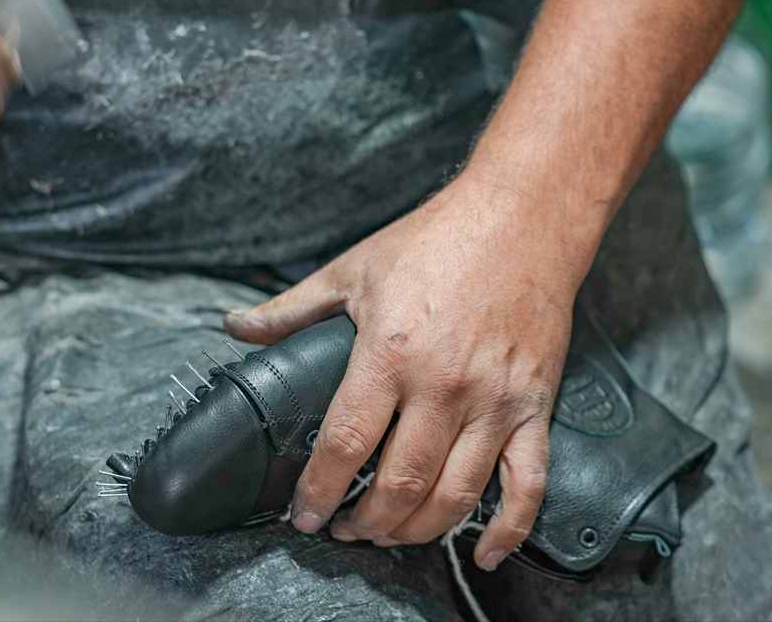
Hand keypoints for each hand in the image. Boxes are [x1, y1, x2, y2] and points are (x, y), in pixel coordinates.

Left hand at [224, 169, 587, 570]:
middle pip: (399, 484)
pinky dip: (508, 529)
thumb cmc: (436, 239)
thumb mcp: (351, 269)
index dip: (319, 490)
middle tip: (345, 530)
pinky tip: (483, 553)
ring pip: (454, 496)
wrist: (522, 217)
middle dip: (364, 522)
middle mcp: (442, 386)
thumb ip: (291, 308)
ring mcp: (494, 401)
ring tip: (389, 537)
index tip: (304, 513)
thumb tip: (236, 325)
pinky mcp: (535, 406)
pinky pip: (529, 485)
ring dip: (416, 531)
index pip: (345, 444)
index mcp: (389, 354)